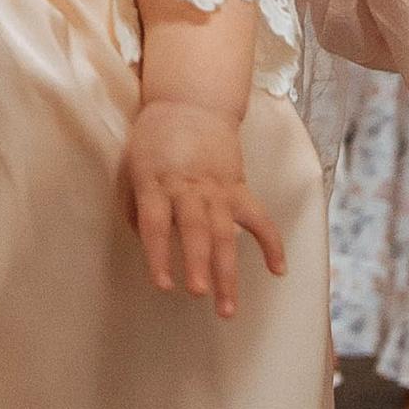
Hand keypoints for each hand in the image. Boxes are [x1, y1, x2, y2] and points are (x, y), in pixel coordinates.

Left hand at [121, 98, 287, 317]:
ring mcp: (217, 188)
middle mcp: (188, 187)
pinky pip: (260, 217)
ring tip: (229, 307)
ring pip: (226, 233)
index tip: (163, 285)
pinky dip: (272, 243)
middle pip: (196, 229)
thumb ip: (134, 207)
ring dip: (228, 270)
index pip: (157, 223)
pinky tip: (278, 271)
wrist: (190, 101)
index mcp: (156, 183)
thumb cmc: (153, 139)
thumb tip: (146, 244)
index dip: (159, 255)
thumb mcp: (130, 167)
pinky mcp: (239, 186)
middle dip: (199, 264)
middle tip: (200, 295)